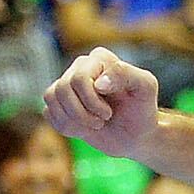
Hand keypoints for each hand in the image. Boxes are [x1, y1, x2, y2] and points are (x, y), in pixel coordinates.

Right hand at [44, 48, 162, 154]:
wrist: (136, 135)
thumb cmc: (142, 110)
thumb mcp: (146, 88)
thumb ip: (126, 75)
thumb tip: (98, 82)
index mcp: (99, 59)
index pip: (79, 79)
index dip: (91, 101)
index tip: (109, 112)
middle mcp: (80, 67)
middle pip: (62, 89)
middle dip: (82, 113)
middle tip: (103, 120)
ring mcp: (67, 85)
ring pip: (51, 98)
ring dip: (74, 121)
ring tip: (94, 125)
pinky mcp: (60, 103)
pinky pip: (48, 112)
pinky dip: (65, 126)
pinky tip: (83, 129)